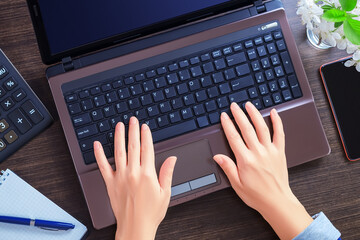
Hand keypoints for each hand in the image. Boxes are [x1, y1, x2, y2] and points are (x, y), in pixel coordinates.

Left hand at [94, 117, 176, 239]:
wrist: (136, 227)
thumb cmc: (151, 213)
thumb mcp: (165, 192)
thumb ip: (167, 173)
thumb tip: (172, 158)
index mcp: (147, 174)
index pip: (147, 149)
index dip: (146, 136)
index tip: (145, 127)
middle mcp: (133, 173)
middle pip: (133, 146)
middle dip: (133, 131)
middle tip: (132, 120)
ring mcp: (120, 177)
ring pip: (118, 152)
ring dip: (118, 137)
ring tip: (119, 126)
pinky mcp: (110, 183)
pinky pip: (103, 166)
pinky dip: (99, 154)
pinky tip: (97, 144)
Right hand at [214, 102, 312, 239]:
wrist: (276, 202)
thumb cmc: (257, 195)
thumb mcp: (237, 184)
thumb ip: (227, 167)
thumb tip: (217, 156)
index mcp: (246, 160)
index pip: (234, 137)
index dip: (228, 125)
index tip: (224, 116)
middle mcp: (258, 153)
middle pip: (247, 129)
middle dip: (239, 115)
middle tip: (234, 106)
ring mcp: (270, 151)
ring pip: (262, 128)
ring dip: (254, 114)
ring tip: (249, 105)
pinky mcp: (279, 152)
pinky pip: (279, 134)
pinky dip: (277, 122)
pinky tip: (274, 113)